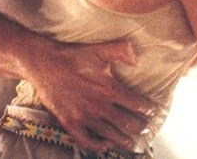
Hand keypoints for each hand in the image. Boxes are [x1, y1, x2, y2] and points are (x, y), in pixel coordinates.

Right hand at [23, 38, 155, 152]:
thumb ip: (121, 50)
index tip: (152, 112)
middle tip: (145, 128)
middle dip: (139, 127)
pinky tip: (105, 146)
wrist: (44, 64)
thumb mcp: (99, 49)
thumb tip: (137, 59)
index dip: (147, 110)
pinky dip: (98, 146)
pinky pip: (87, 142)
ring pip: (110, 135)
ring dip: (124, 140)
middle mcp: (98, 106)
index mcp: (108, 89)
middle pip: (127, 123)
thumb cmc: (72, 56)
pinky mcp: (70, 123)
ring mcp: (84, 117)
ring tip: (131, 142)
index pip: (136, 104)